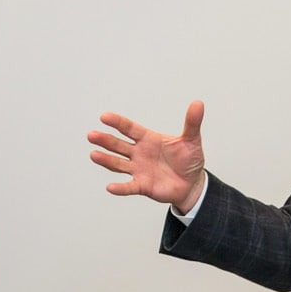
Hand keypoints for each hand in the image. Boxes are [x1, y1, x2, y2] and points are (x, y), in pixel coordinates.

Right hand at [89, 102, 206, 210]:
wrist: (192, 184)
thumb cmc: (189, 160)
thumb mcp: (192, 140)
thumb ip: (192, 123)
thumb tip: (198, 103)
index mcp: (149, 139)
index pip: (130, 129)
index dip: (118, 123)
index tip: (104, 117)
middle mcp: (140, 153)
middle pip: (119, 145)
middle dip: (106, 140)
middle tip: (92, 135)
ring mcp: (139, 170)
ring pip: (118, 164)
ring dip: (106, 160)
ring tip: (93, 154)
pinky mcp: (143, 186)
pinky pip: (129, 187)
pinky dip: (120, 188)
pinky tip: (110, 187)